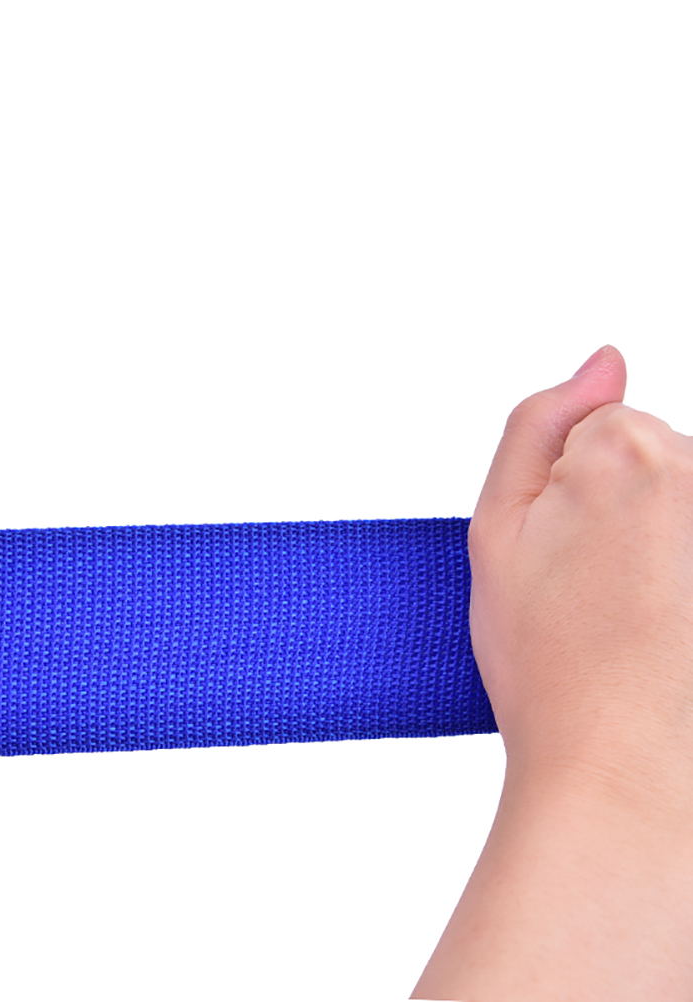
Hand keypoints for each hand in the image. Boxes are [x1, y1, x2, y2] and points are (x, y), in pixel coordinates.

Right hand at [467, 344, 692, 809]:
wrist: (619, 768)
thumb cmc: (549, 662)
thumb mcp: (495, 530)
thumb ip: (538, 424)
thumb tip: (606, 360)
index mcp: (627, 452)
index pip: (600, 429)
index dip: (570, 493)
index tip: (565, 553)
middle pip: (658, 461)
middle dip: (627, 512)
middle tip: (599, 590)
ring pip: (686, 504)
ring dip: (667, 548)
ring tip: (644, 618)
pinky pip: (690, 538)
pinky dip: (679, 573)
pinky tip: (671, 622)